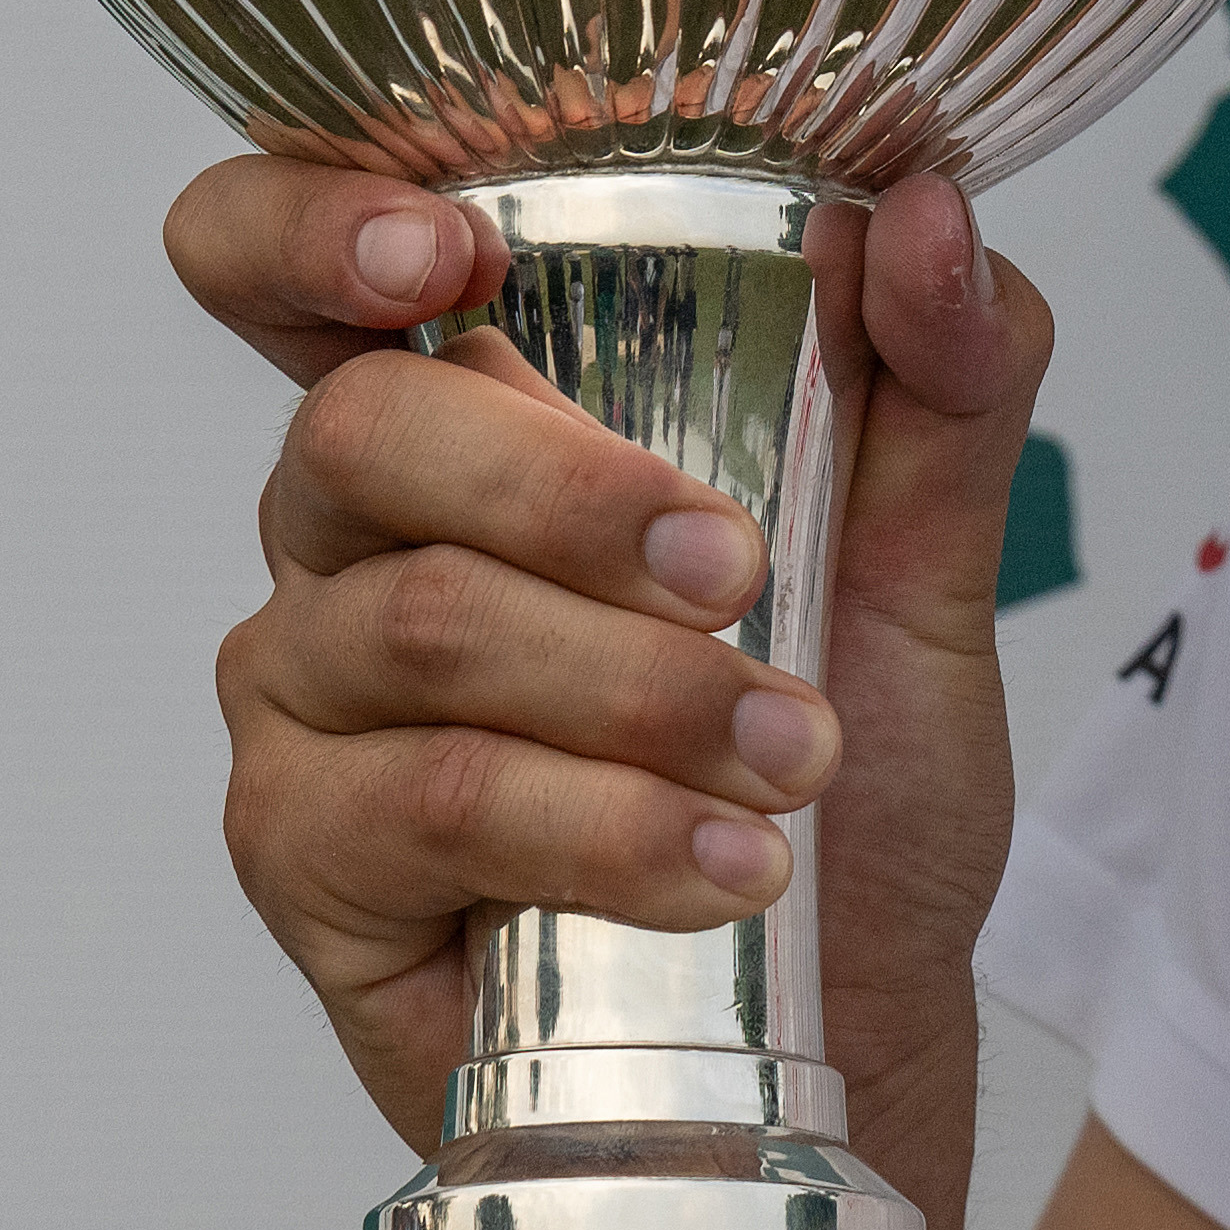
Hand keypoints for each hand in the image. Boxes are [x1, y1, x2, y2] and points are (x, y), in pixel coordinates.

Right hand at [180, 161, 1051, 1167]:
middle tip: (739, 574)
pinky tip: (715, 868)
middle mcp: (349, 526)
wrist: (847, 1018)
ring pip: (423, 628)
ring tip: (792, 762)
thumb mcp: (929, 559)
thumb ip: (943, 371)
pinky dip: (597, 826)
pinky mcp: (300, 851)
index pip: (286, 256)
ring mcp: (305, 689)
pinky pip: (426, 800)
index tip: (444, 250)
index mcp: (467, 406)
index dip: (312, 221)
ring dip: (636, 697)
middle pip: (365, 426)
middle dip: (569, 494)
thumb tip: (932, 210)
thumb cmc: (848, 776)